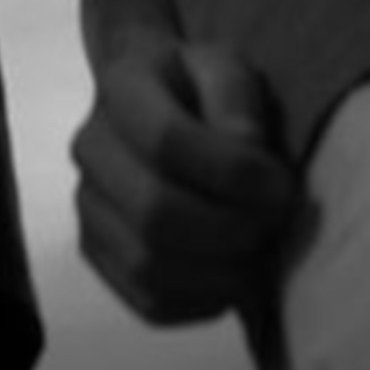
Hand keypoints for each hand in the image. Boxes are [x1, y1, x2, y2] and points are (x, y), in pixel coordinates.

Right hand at [72, 40, 298, 325]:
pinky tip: (236, 275)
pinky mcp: (101, 257)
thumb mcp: (230, 68)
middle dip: (231, 227)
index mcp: (121, 88)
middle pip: (155, 212)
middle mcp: (91, 149)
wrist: (172, 114)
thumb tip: (243, 145)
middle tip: (274, 222)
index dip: (233, 173)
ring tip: (260, 251)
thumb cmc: (209, 93)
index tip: (280, 183)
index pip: (167, 142)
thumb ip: (236, 96)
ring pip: (148, 265)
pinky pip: (150, 301)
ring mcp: (89, 209)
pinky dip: (205, 300)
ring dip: (221, 270)